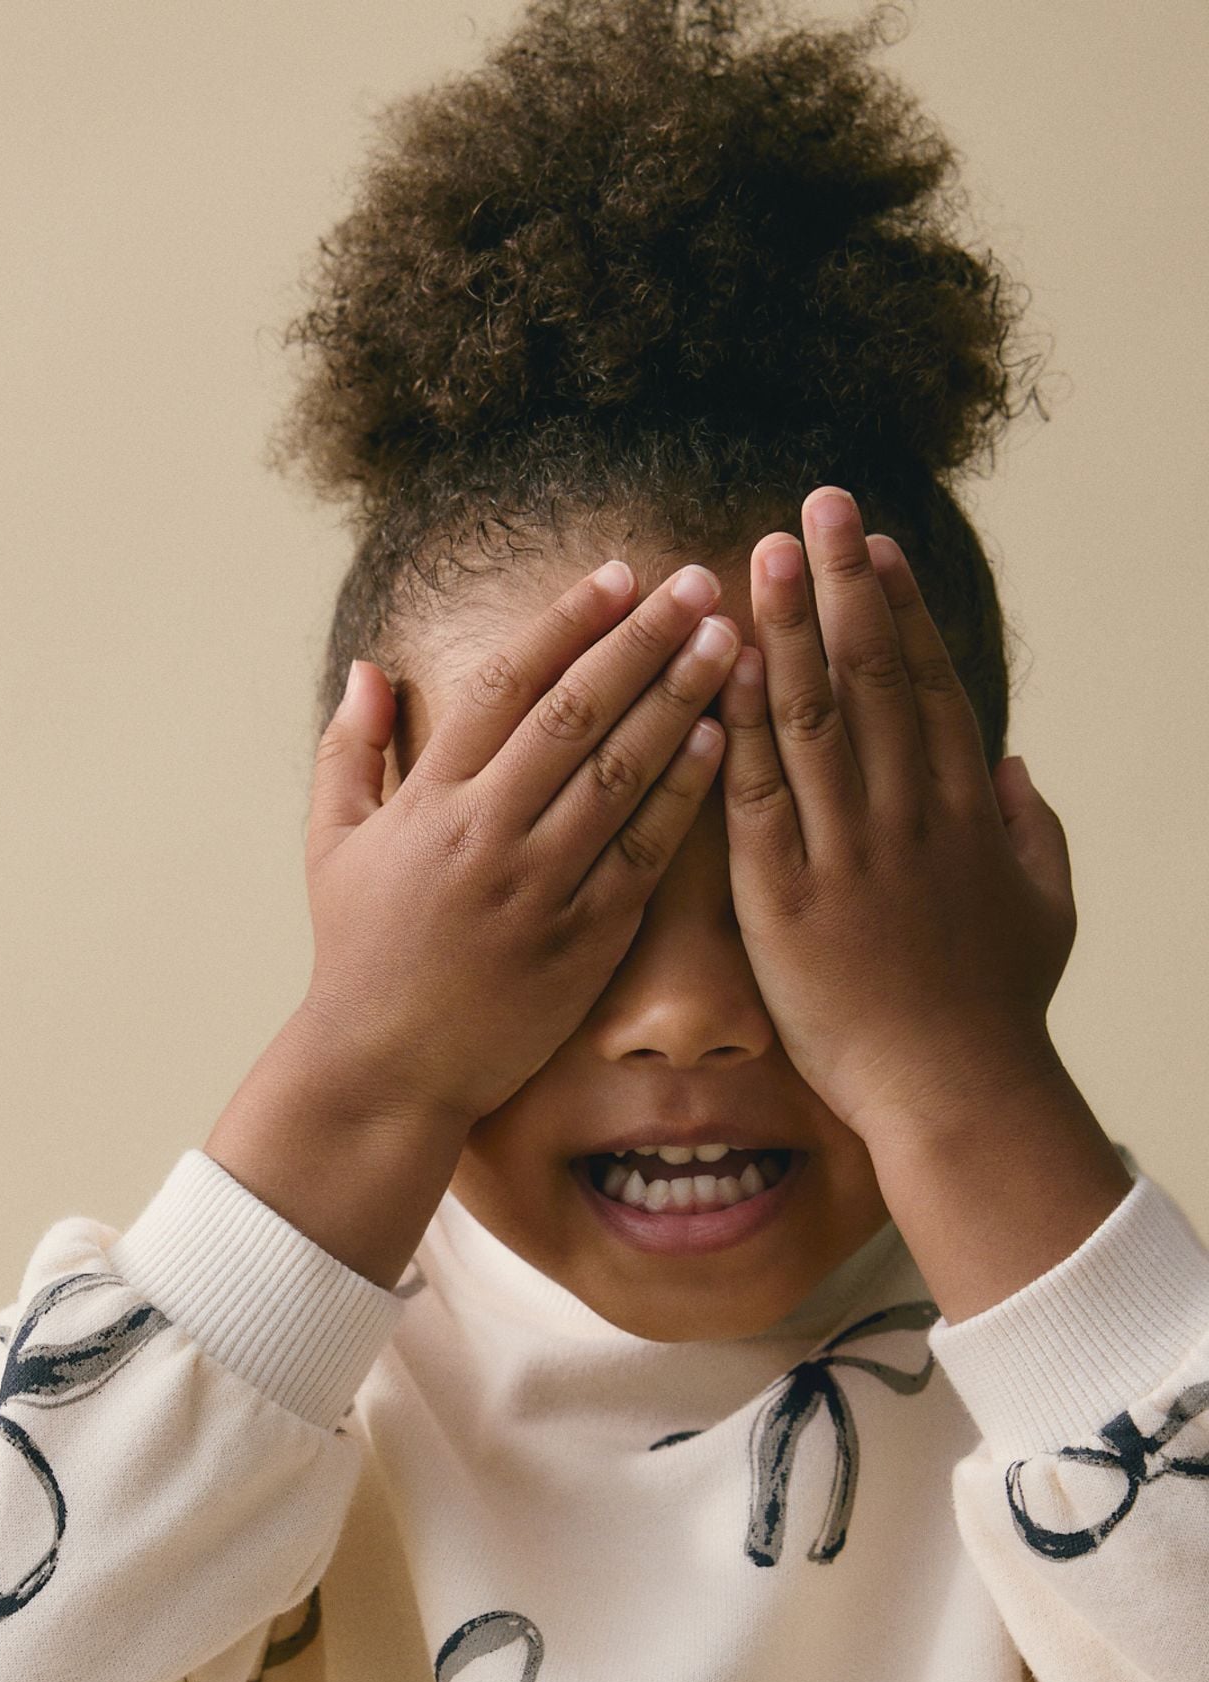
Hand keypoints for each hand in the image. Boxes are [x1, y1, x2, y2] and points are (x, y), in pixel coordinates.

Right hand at [298, 557, 742, 1127]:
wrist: (384, 1072)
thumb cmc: (356, 957)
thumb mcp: (331, 847)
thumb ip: (351, 751)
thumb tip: (370, 667)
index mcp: (429, 801)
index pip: (507, 686)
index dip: (567, 624)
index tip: (619, 575)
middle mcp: (486, 835)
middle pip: (577, 714)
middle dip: (642, 641)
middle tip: (698, 584)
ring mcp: (537, 890)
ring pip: (620, 775)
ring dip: (678, 702)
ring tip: (725, 642)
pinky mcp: (580, 944)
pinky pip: (642, 854)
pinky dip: (681, 794)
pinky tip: (720, 741)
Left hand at [718, 485, 1076, 1147]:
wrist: (957, 1094)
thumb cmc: (998, 1013)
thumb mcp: (1045, 908)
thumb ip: (1031, 830)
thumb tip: (1013, 768)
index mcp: (964, 811)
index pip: (930, 684)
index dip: (900, 609)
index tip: (874, 546)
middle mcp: (908, 814)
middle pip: (873, 676)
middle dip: (842, 583)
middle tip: (816, 503)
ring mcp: (846, 853)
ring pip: (814, 717)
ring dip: (787, 628)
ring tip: (765, 552)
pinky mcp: (786, 901)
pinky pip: (757, 796)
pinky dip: (739, 726)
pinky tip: (720, 667)